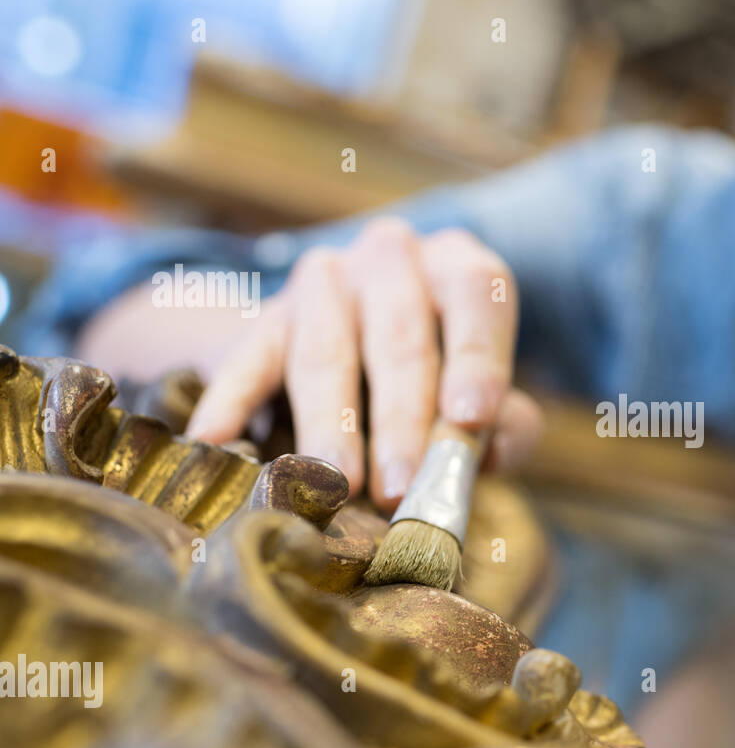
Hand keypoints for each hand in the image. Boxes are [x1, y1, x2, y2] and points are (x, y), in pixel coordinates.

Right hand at [185, 219, 543, 506]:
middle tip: (399, 488)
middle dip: (401, 420)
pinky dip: (231, 400)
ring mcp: (324, 283)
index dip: (476, 357)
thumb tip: (492, 448)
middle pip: (400, 336)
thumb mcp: (483, 398)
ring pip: (325, 351)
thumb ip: (506, 425)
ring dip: (331, 423)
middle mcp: (392, 259)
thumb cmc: (442, 386)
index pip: (476, 295)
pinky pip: (247, 359)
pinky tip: (215, 441)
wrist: (358, 354)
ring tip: (335, 483)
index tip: (470, 419)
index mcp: (458, 269)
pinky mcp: (266, 318)